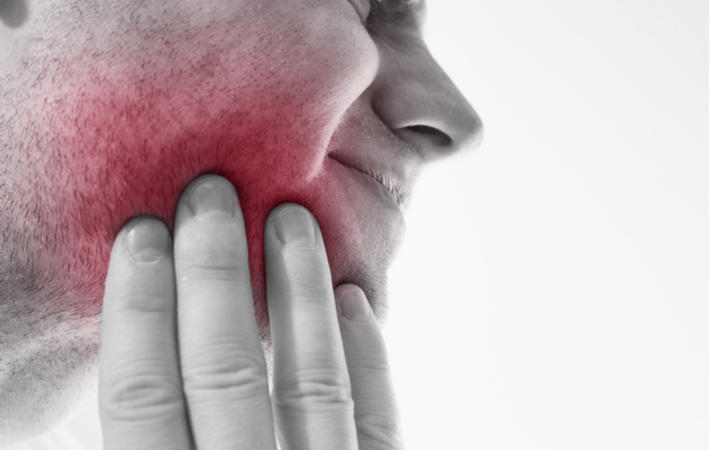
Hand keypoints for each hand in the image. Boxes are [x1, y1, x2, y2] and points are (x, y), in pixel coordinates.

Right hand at [98, 174, 402, 449]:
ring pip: (313, 387)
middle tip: (210, 193)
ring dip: (300, 294)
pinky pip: (380, 424)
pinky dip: (368, 358)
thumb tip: (140, 341)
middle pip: (225, 375)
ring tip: (291, 217)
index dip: (137, 311)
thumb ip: (147, 432)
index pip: (141, 400)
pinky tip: (352, 297)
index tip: (140, 231)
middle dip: (213, 276)